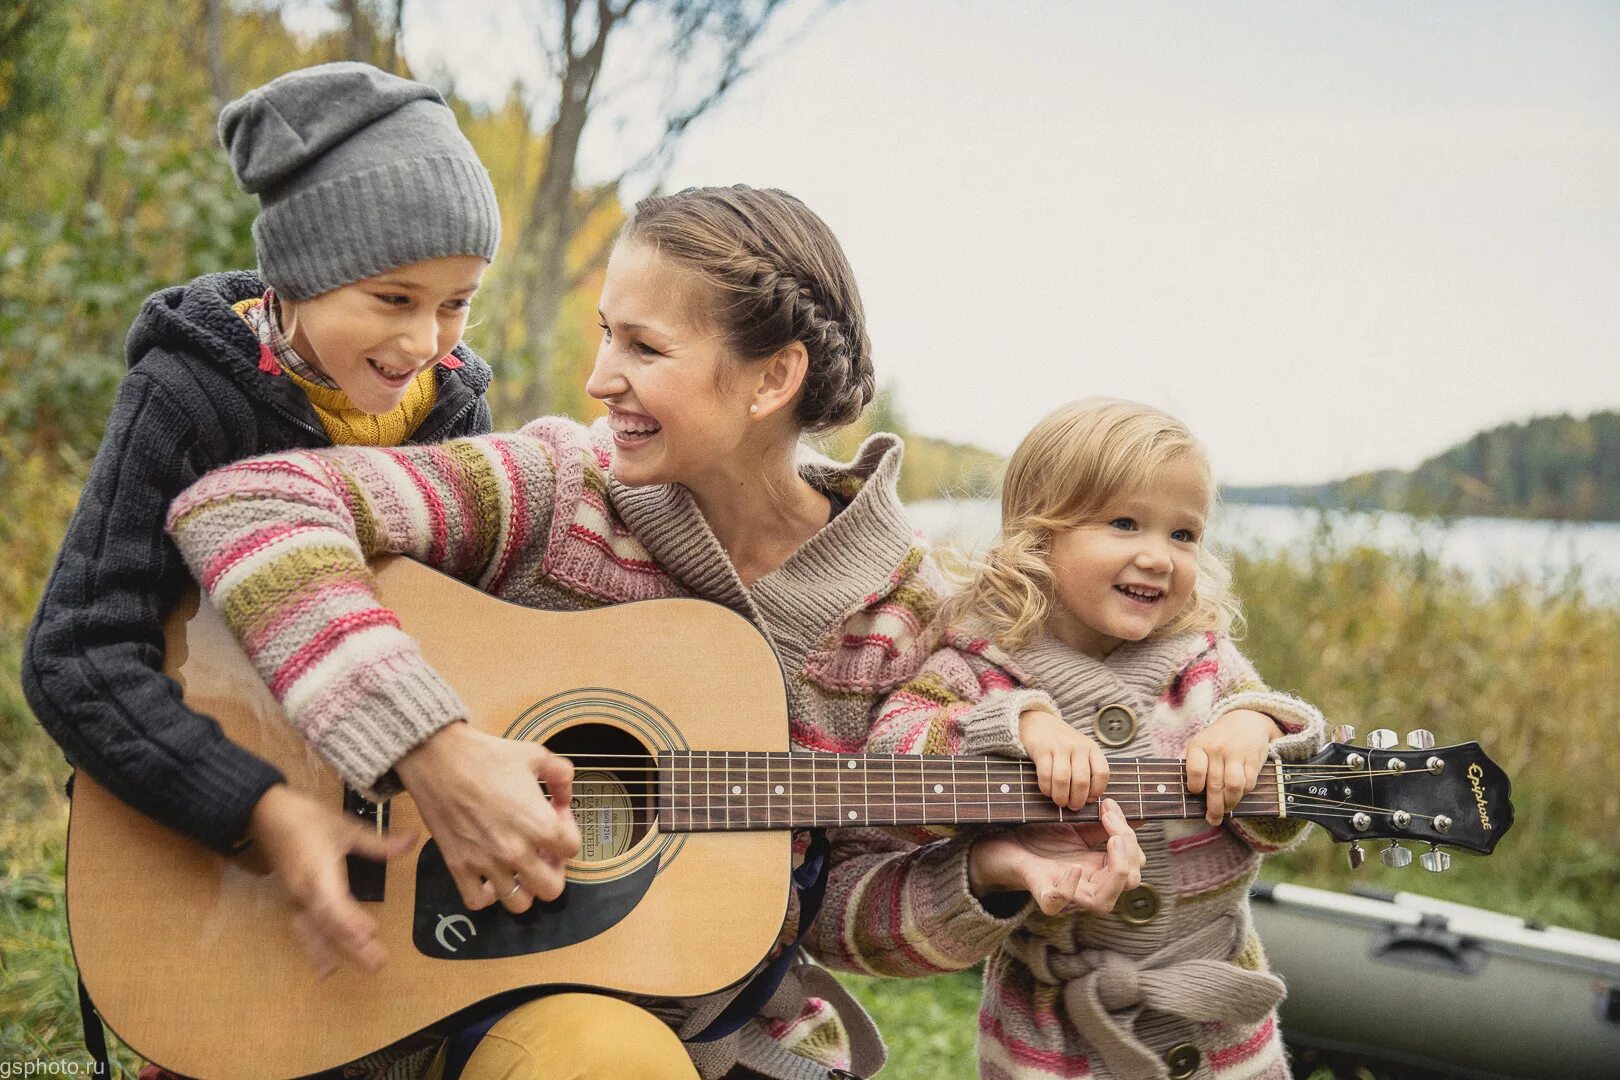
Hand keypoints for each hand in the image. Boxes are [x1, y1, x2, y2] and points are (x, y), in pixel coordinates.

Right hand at [245, 783, 417, 978]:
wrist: (264, 812)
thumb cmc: (305, 818)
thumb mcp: (345, 826)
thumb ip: (378, 843)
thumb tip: (412, 841)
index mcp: (317, 873)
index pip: (334, 903)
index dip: (350, 920)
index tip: (369, 933)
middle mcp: (304, 891)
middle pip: (327, 924)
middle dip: (351, 945)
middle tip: (376, 964)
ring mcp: (296, 898)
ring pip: (312, 931)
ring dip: (327, 952)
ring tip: (339, 974)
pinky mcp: (293, 899)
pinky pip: (304, 928)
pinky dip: (314, 946)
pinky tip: (325, 964)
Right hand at [395, 722, 581, 911]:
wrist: (438, 759)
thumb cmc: (486, 756)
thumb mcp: (535, 755)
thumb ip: (561, 775)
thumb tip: (566, 796)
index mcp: (539, 824)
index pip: (572, 849)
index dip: (569, 831)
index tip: (556, 816)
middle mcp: (516, 851)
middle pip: (552, 889)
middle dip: (553, 870)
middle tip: (543, 851)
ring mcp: (486, 863)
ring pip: (518, 904)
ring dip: (523, 887)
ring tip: (519, 867)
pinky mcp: (458, 867)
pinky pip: (477, 901)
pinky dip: (486, 895)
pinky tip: (490, 876)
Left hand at [967, 797, 1143, 915]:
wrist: (1000, 843)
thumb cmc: (1039, 838)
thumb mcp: (1075, 826)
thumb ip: (1104, 825)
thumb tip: (1140, 814)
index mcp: (1098, 868)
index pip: (1133, 864)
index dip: (1130, 836)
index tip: (1110, 804)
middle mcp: (1085, 884)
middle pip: (1127, 883)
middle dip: (1130, 852)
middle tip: (1112, 823)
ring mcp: (1063, 891)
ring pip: (1102, 902)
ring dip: (1114, 873)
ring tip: (1111, 842)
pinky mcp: (1037, 890)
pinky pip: (1055, 902)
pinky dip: (1067, 888)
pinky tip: (1072, 868)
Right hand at [1019, 706, 1109, 810]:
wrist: (1039, 722)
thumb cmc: (1063, 744)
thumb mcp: (1082, 750)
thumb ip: (1087, 769)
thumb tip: (1089, 799)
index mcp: (1092, 748)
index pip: (1102, 772)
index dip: (1097, 790)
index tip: (1090, 800)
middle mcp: (1078, 747)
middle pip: (1082, 780)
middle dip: (1077, 799)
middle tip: (1073, 806)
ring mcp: (1060, 747)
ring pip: (1063, 779)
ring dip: (1061, 796)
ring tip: (1060, 802)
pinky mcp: (1042, 749)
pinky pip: (1045, 774)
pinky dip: (1046, 788)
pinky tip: (1047, 791)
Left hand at [1185, 708, 1283, 824]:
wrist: (1246, 720)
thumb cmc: (1216, 738)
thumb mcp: (1198, 742)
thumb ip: (1188, 761)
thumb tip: (1175, 784)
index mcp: (1200, 745)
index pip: (1195, 769)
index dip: (1195, 786)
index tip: (1196, 793)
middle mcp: (1218, 749)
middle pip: (1215, 784)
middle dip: (1214, 806)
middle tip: (1212, 819)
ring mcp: (1237, 754)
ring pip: (1233, 786)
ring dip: (1230, 803)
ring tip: (1226, 810)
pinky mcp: (1253, 760)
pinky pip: (1248, 783)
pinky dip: (1243, 794)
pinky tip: (1238, 796)